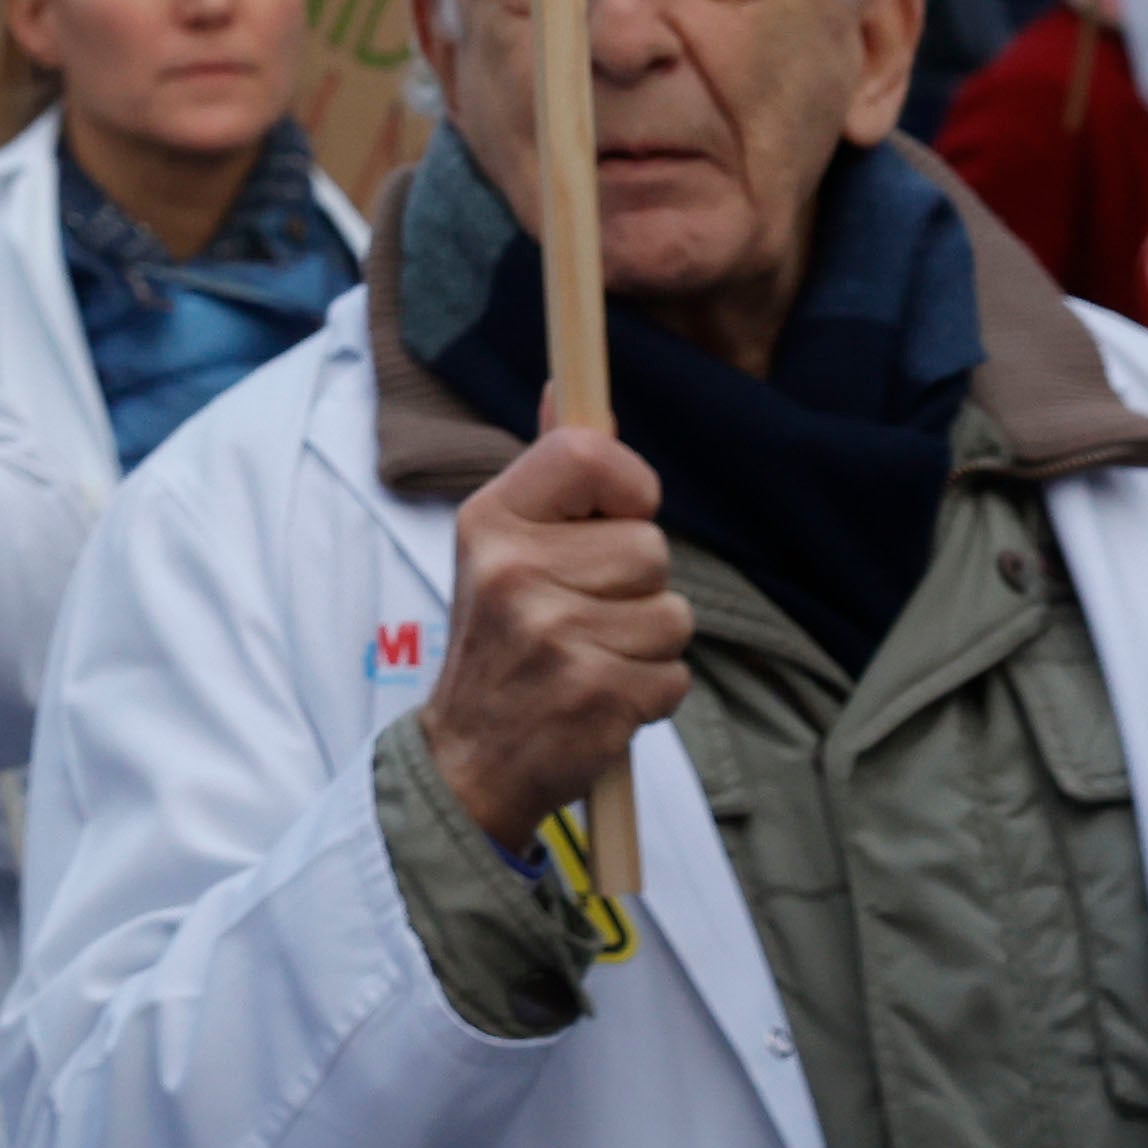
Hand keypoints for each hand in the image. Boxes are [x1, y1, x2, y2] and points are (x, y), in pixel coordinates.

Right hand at [419, 422, 687, 849]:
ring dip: (648, 644)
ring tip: (591, 659)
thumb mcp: (500, 549)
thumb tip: (566, 388)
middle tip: (584, 613)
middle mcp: (514, 572)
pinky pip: (676, 675)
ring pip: (673, 615)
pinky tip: (601, 698)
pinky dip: (651, 693)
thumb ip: (547, 473)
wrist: (470, 759)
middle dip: (639, 586)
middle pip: (651, 547)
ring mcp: (554, 637)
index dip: (628, 483)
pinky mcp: (596, 697)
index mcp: (490, 521)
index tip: (620, 514)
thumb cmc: (501, 641)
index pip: (586, 453)